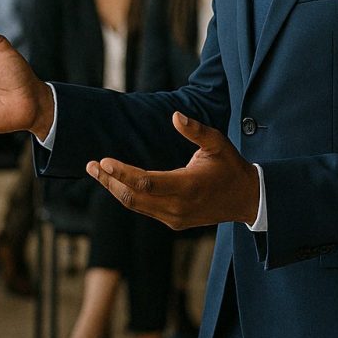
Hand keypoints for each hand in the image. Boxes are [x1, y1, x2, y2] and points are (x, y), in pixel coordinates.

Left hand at [85, 112, 259, 229]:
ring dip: (113, 188)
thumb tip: (175, 115)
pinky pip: (144, 209)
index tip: (104, 161)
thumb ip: (196, 131)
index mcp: (188, 187)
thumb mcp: (218, 143)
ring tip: (95, 172)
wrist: (247, 200)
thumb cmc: (231, 167)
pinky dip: (127, 195)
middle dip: (109, 181)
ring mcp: (174, 218)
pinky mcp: (173, 222)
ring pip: (135, 205)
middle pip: (133, 197)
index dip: (123, 173)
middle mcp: (178, 207)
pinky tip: (115, 182)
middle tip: (90, 165)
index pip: (146, 182)